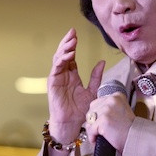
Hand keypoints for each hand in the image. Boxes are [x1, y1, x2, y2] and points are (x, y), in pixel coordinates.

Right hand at [47, 28, 104, 142]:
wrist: (72, 123)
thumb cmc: (80, 110)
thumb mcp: (92, 90)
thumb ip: (96, 76)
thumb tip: (102, 61)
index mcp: (71, 75)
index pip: (70, 56)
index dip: (73, 45)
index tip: (77, 35)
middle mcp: (63, 75)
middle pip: (63, 54)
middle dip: (67, 42)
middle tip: (72, 32)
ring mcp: (56, 78)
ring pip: (58, 58)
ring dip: (64, 48)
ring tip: (71, 40)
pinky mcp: (53, 83)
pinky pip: (56, 68)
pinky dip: (61, 60)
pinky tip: (68, 54)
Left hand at [85, 92, 134, 152]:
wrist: (136, 138)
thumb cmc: (129, 128)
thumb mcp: (121, 111)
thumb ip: (109, 108)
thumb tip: (94, 113)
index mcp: (116, 96)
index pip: (96, 103)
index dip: (96, 115)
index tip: (100, 122)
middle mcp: (111, 100)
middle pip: (91, 110)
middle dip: (93, 122)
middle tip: (98, 130)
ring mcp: (107, 109)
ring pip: (89, 120)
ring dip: (92, 130)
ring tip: (98, 135)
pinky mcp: (104, 120)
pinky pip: (91, 129)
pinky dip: (92, 137)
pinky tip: (97, 140)